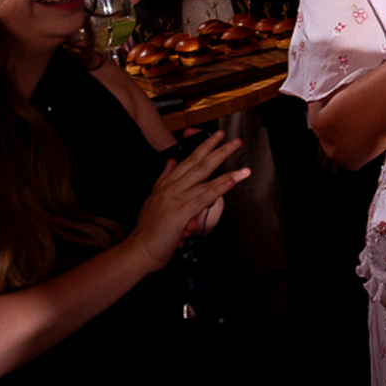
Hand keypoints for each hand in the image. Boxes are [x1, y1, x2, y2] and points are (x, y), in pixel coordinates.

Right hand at [128, 132, 248, 269]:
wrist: (140, 250)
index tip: (217, 136)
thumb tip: (171, 161)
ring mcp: (176, 199)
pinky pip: (204, 198)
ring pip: (204, 180)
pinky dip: (219, 189)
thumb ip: (164, 178)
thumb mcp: (154, 198)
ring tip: (244, 169)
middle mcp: (171, 188)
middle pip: (198, 164)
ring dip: (227, 173)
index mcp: (166, 184)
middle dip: (218, 151)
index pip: (188, 160)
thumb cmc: (149, 229)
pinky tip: (231, 182)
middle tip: (234, 141)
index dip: (203, 146)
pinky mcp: (180, 213)